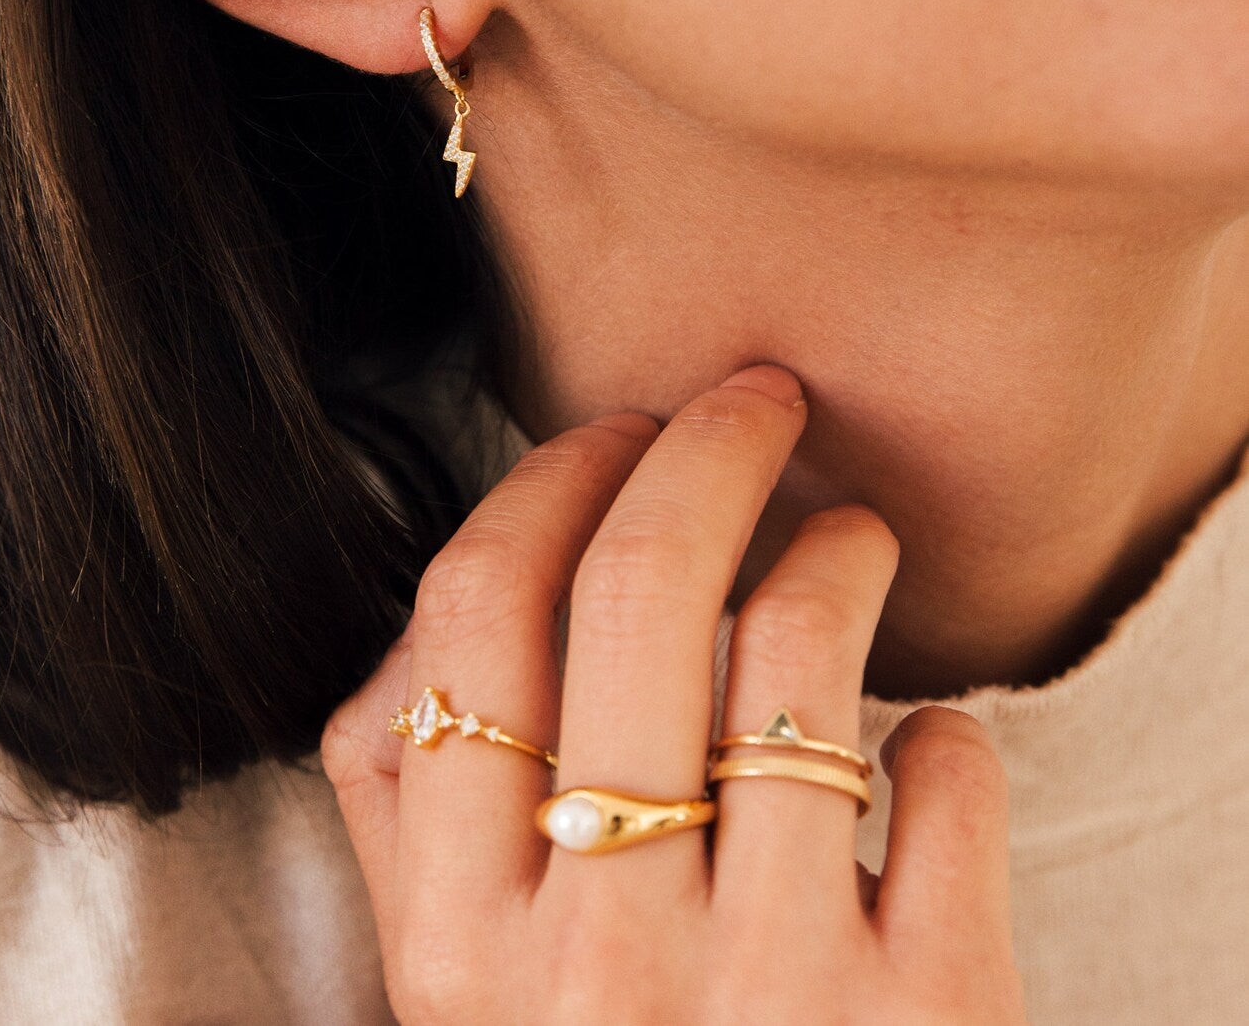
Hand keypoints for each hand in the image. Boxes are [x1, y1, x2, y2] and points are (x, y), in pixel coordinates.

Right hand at [322, 364, 1028, 1023]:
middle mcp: (597, 960)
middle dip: (700, 446)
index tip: (605, 433)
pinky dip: (950, 728)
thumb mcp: (449, 992)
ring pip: (800, 650)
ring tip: (854, 536)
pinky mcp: (928, 1020)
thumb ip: (411, 810)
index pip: (475, 614)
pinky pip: (945, 776)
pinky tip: (927, 747)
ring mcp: (767, 991)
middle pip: (636, 591)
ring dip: (839, 550)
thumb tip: (443, 619)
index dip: (546, 481)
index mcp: (460, 939)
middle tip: (753, 398)